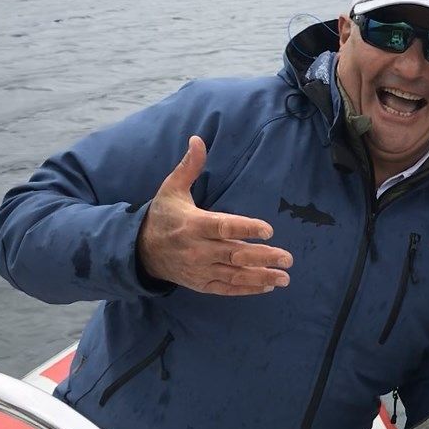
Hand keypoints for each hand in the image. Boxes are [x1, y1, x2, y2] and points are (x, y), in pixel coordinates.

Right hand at [136, 136, 293, 294]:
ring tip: (284, 277)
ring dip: (261, 277)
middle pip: (234, 253)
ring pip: (234, 274)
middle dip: (263, 256)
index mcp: (193, 224)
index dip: (246, 228)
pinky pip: (226, 288)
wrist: (141, 251)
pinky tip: (267, 286)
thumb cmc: (163, 216)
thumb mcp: (171, 188)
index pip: (223, 227)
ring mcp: (199, 269)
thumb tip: (197, 139)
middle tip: (288, 258)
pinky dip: (247, 289)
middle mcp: (197, 249)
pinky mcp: (201, 283)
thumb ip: (189, 166)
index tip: (268, 230)